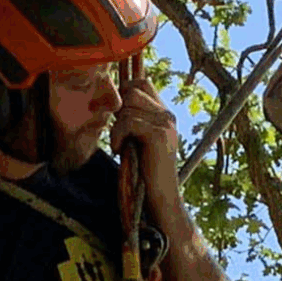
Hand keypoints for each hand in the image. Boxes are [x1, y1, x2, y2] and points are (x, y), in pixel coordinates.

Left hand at [109, 75, 180, 200]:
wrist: (160, 197)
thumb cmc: (143, 172)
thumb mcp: (137, 140)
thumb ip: (131, 120)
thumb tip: (113, 102)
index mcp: (164, 114)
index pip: (142, 82)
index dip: (124, 92)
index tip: (117, 117)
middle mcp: (167, 114)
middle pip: (132, 90)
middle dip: (118, 111)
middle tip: (118, 134)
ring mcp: (165, 123)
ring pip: (128, 105)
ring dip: (116, 126)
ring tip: (119, 146)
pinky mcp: (158, 134)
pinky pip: (128, 121)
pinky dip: (117, 135)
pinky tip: (118, 150)